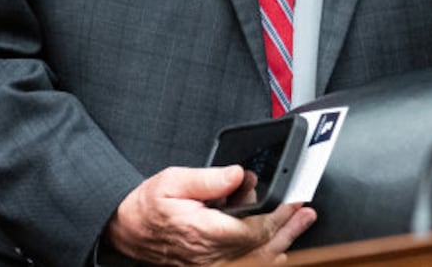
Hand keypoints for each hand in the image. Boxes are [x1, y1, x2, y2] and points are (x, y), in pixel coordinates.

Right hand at [105, 165, 316, 265]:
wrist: (126, 230)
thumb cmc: (147, 206)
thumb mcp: (173, 181)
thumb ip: (208, 179)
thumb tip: (238, 174)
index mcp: (204, 231)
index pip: (253, 229)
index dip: (278, 214)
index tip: (293, 200)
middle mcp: (210, 254)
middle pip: (261, 246)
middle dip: (288, 227)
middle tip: (305, 212)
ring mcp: (211, 264)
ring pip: (256, 259)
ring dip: (282, 242)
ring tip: (300, 224)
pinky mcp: (210, 266)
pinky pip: (244, 266)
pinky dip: (264, 258)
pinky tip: (278, 249)